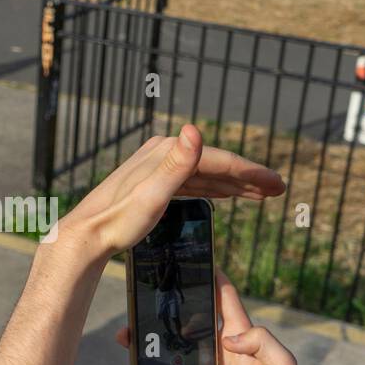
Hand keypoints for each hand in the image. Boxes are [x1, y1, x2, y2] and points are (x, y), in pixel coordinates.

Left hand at [58, 126, 284, 260]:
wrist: (87, 235)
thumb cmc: (117, 220)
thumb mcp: (152, 195)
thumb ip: (176, 164)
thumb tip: (193, 129)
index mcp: (168, 152)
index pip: (220, 160)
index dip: (251, 172)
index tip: (276, 185)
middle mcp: (164, 153)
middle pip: (216, 165)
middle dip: (249, 178)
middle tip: (278, 190)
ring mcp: (159, 168)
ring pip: (206, 175)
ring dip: (234, 184)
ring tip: (260, 195)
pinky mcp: (154, 183)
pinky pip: (194, 184)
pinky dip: (214, 189)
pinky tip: (225, 195)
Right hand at [116, 267, 307, 364]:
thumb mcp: (282, 364)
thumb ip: (261, 341)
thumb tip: (225, 337)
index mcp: (238, 336)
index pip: (223, 299)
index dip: (211, 277)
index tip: (193, 258)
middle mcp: (216, 351)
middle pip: (183, 323)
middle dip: (160, 312)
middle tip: (138, 305)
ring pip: (167, 355)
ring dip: (145, 350)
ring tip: (127, 344)